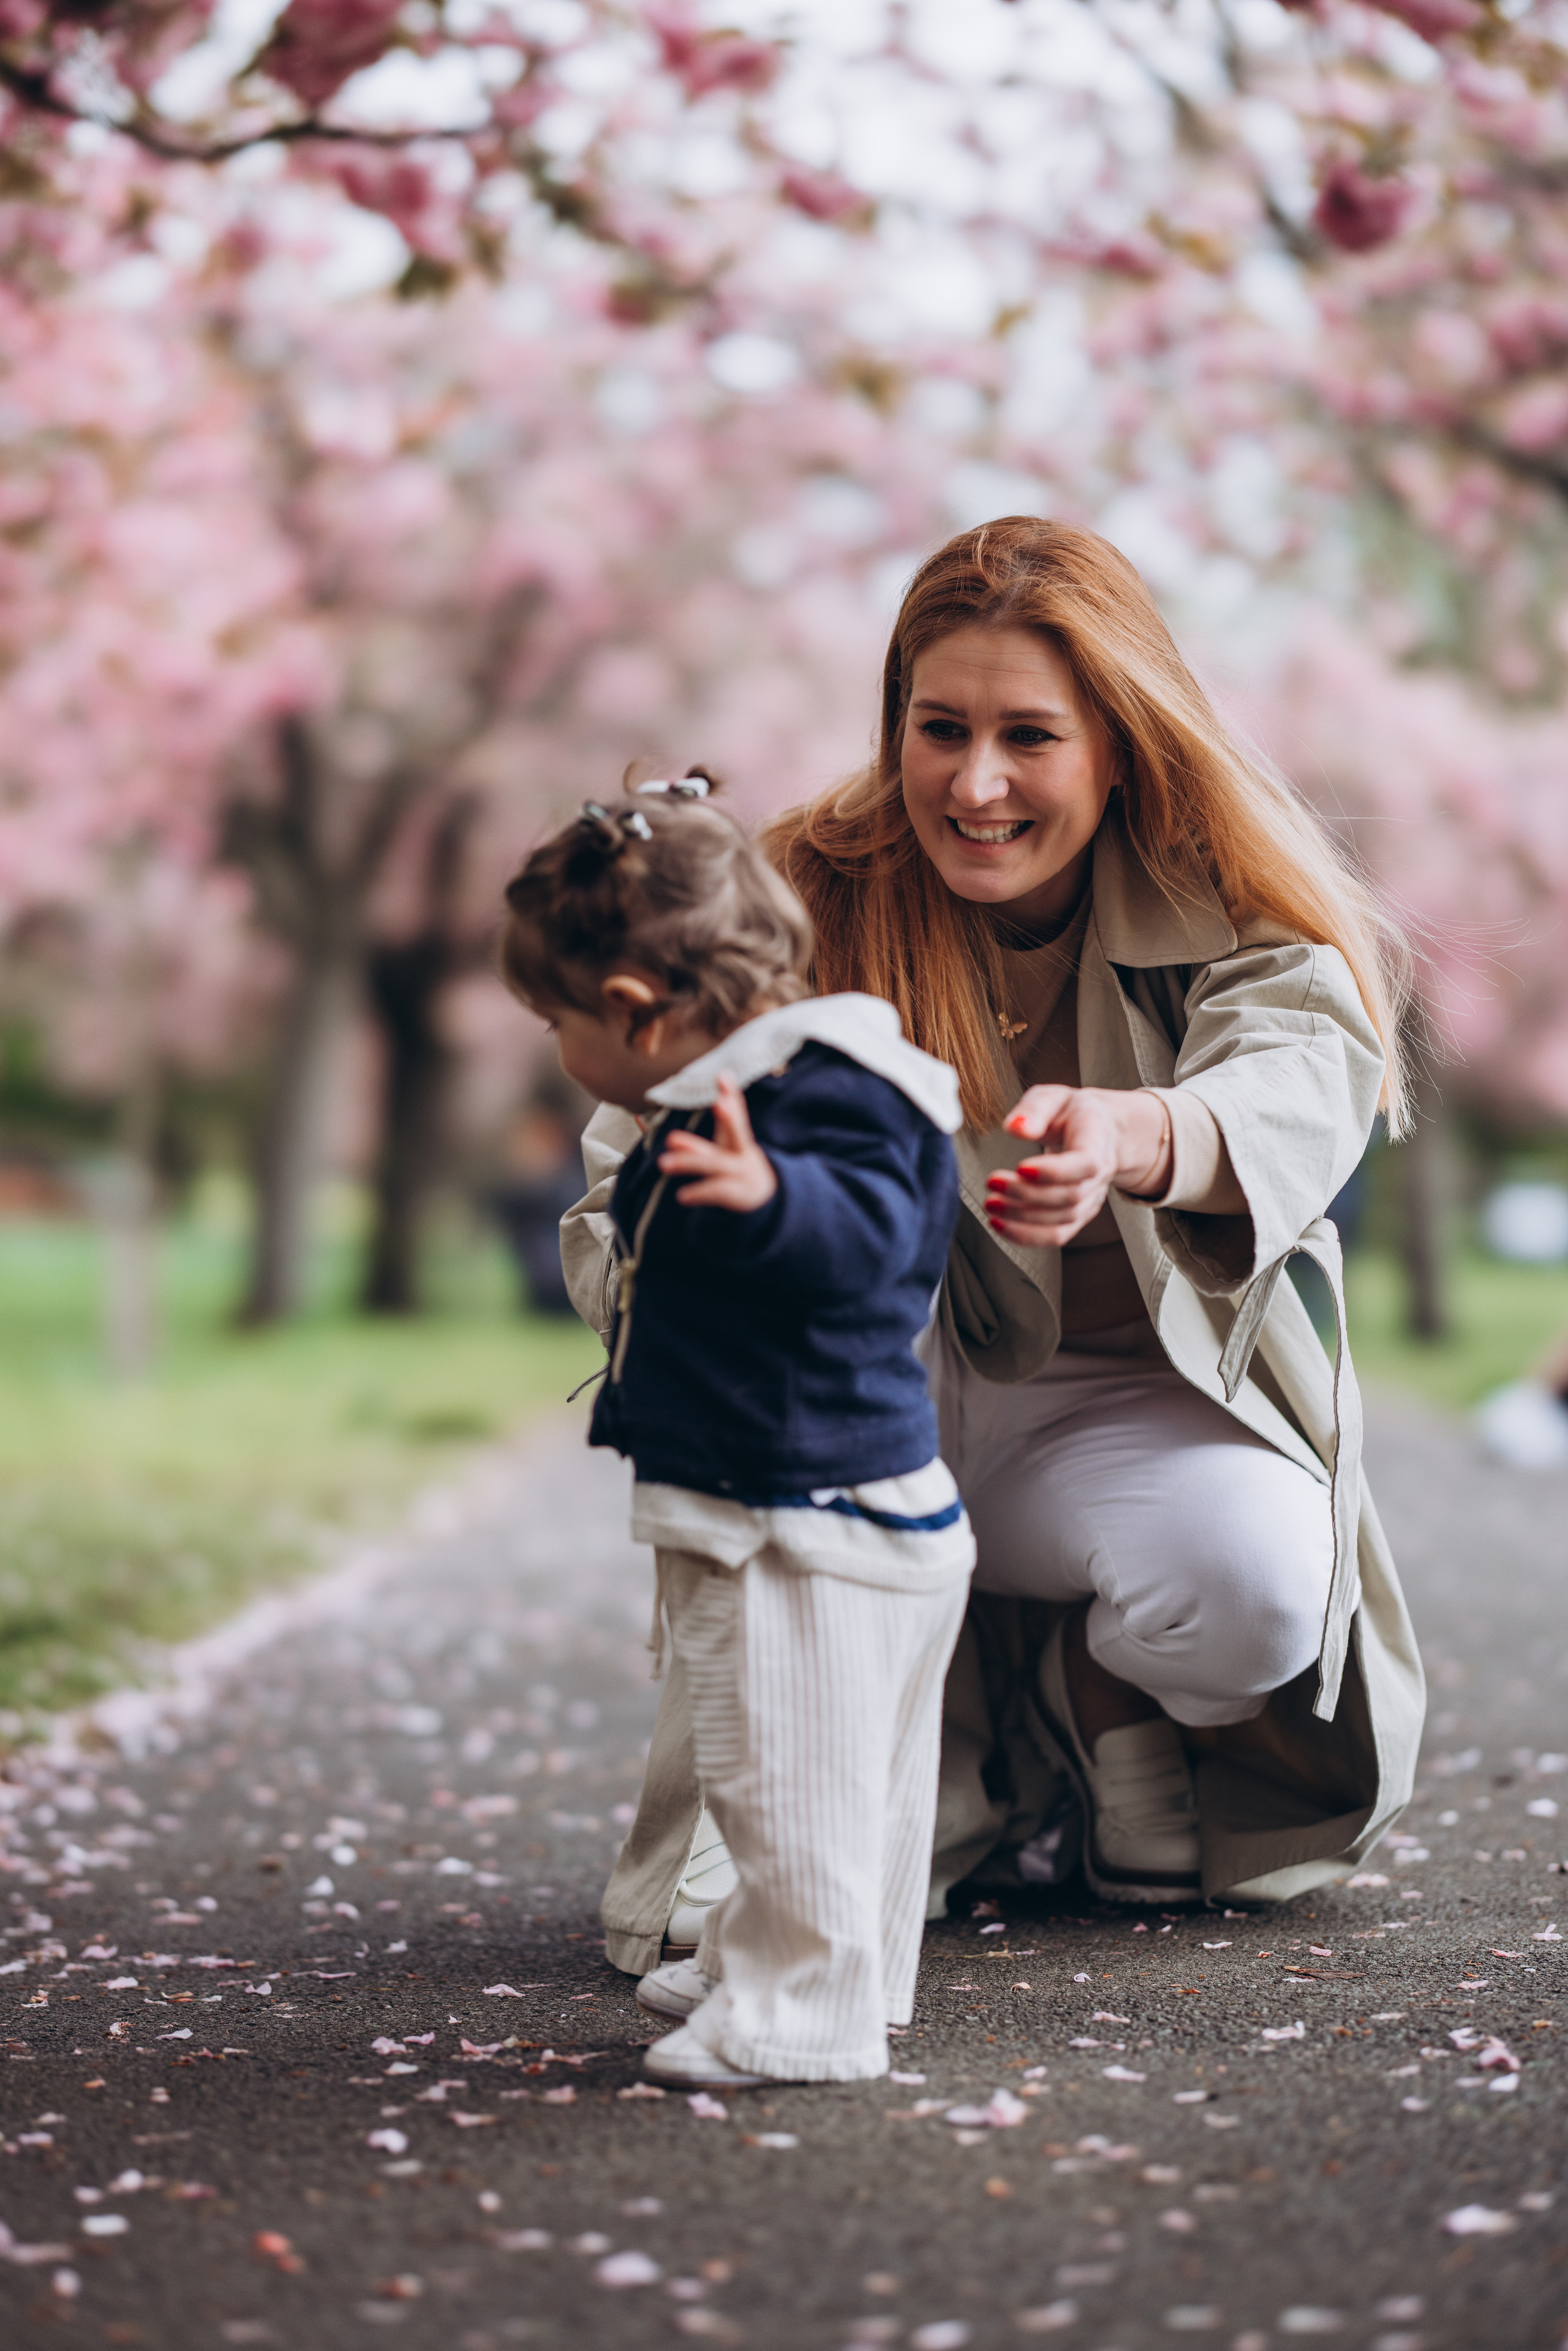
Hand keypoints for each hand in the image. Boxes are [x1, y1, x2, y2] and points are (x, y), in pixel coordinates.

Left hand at [657, 1074, 778, 1212]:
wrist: (765, 1198)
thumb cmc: (732, 1167)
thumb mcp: (719, 1151)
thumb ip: (691, 1144)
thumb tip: (654, 1129)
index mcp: (737, 1139)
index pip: (735, 1112)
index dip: (731, 1094)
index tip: (723, 1075)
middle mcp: (742, 1152)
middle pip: (738, 1132)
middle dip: (729, 1117)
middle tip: (720, 1103)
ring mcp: (742, 1173)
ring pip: (714, 1164)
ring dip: (689, 1161)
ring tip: (663, 1163)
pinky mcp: (738, 1194)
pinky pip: (717, 1191)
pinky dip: (700, 1192)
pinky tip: (682, 1196)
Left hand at [984, 1084, 1169, 1247]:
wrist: (1096, 1131)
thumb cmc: (1070, 1113)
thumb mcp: (1052, 1097)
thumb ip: (1034, 1110)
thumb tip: (1015, 1128)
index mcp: (1097, 1139)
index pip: (1086, 1163)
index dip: (1055, 1171)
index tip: (1020, 1167)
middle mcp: (1100, 1173)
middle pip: (1070, 1196)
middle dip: (1027, 1195)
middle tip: (993, 1184)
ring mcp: (1092, 1197)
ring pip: (1063, 1220)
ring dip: (1023, 1218)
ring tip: (991, 1203)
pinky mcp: (1078, 1214)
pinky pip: (1058, 1234)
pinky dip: (1027, 1235)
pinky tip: (1000, 1224)